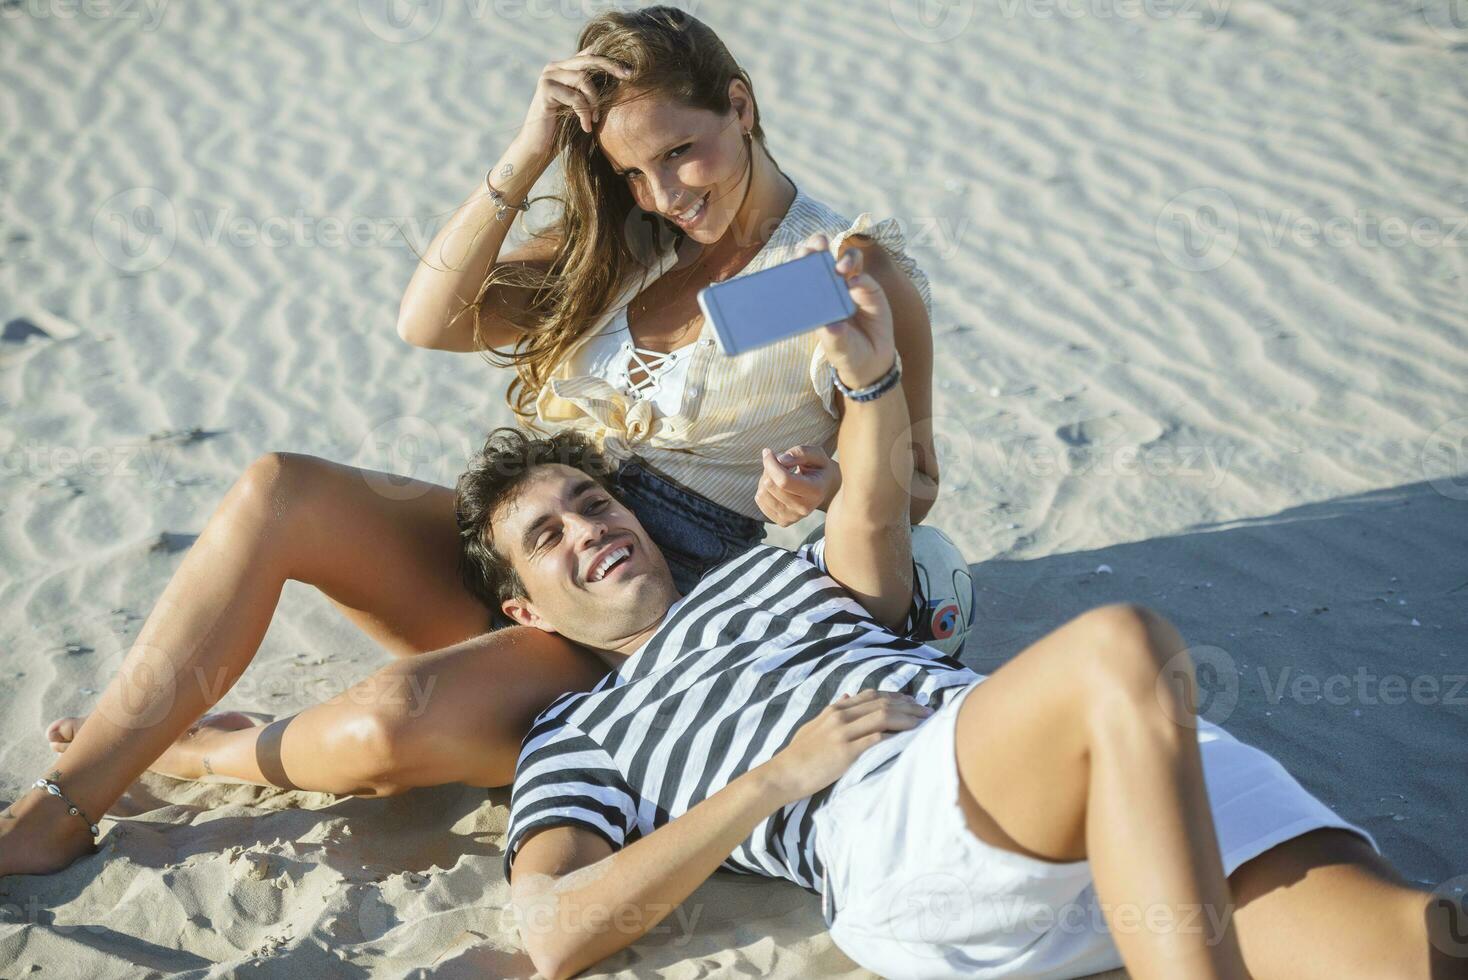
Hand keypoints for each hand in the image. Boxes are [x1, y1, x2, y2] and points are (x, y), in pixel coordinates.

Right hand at [519, 46, 632, 156]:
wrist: (539, 147)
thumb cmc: (564, 130)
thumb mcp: (583, 106)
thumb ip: (593, 91)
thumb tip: (623, 79)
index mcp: (564, 68)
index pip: (589, 55)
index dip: (610, 58)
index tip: (630, 69)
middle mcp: (555, 67)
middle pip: (589, 59)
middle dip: (611, 67)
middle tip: (629, 76)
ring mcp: (548, 76)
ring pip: (583, 78)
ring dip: (595, 101)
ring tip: (596, 119)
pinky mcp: (545, 90)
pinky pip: (575, 97)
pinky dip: (584, 113)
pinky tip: (586, 127)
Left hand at [756, 445, 840, 526]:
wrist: (826, 490)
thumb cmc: (819, 468)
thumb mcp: (816, 455)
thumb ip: (800, 453)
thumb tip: (780, 460)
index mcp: (815, 491)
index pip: (784, 480)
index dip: (771, 464)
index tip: (768, 452)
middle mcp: (804, 509)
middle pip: (770, 485)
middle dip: (768, 468)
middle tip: (777, 462)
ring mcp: (792, 518)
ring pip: (762, 494)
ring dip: (765, 478)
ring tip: (778, 474)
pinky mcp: (782, 522)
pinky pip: (760, 501)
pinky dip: (763, 489)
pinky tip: (776, 485)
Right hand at [762, 690, 931, 803]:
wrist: (782, 774)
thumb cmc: (798, 755)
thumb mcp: (814, 726)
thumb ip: (834, 711)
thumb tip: (850, 696)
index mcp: (835, 709)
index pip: (872, 695)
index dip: (897, 697)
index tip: (914, 703)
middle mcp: (840, 716)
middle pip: (882, 703)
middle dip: (909, 706)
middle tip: (928, 712)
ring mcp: (842, 733)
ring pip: (883, 717)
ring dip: (908, 719)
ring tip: (925, 723)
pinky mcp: (845, 752)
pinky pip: (876, 739)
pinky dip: (895, 736)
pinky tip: (910, 739)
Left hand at [793, 232, 896, 390]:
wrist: (871, 360)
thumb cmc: (846, 351)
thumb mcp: (837, 348)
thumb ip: (833, 338)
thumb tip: (831, 327)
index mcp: (814, 296)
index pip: (803, 271)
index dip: (799, 260)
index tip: (798, 256)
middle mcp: (831, 286)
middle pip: (822, 257)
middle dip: (817, 247)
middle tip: (817, 246)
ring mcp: (852, 285)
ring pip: (847, 260)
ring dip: (843, 258)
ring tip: (840, 268)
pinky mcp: (870, 290)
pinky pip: (864, 277)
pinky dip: (860, 276)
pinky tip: (855, 283)